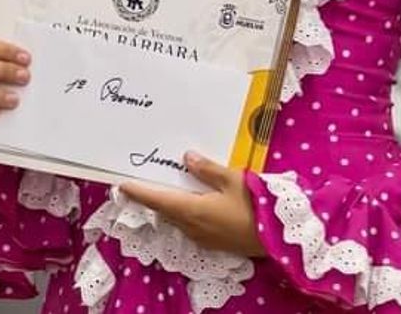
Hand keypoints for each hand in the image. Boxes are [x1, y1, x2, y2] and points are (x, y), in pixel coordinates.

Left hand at [118, 152, 265, 257]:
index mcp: (191, 211)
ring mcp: (203, 237)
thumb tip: (186, 157)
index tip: (122, 185)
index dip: (138, 192)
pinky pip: (191, 225)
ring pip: (178, 219)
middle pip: (165, 210)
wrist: (279, 238)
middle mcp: (192, 227)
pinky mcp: (214, 242)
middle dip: (153, 196)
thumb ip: (206, 169)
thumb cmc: (255, 206)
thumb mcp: (232, 180)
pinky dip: (185, 212)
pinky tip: (192, 201)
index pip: (156, 200)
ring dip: (170, 205)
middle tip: (142, 180)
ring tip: (165, 187)